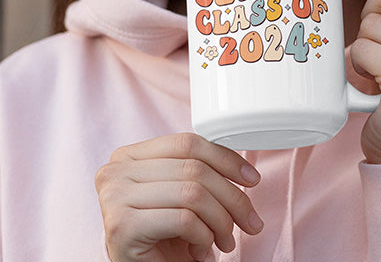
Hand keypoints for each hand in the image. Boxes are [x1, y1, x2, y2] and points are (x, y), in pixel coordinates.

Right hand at [95, 133, 263, 261]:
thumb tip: (246, 172)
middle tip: (250, 221)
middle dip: (232, 197)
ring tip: (225, 241)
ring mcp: (114, 197)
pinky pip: (184, 220)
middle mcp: (115, 170)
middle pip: (194, 168)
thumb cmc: (162, 237)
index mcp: (128, 155)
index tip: (251, 179)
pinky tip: (201, 250)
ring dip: (221, 221)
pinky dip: (204, 237)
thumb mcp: (181, 194)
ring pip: (193, 193)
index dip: (226, 159)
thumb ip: (198, 171)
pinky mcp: (121, 226)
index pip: (188, 143)